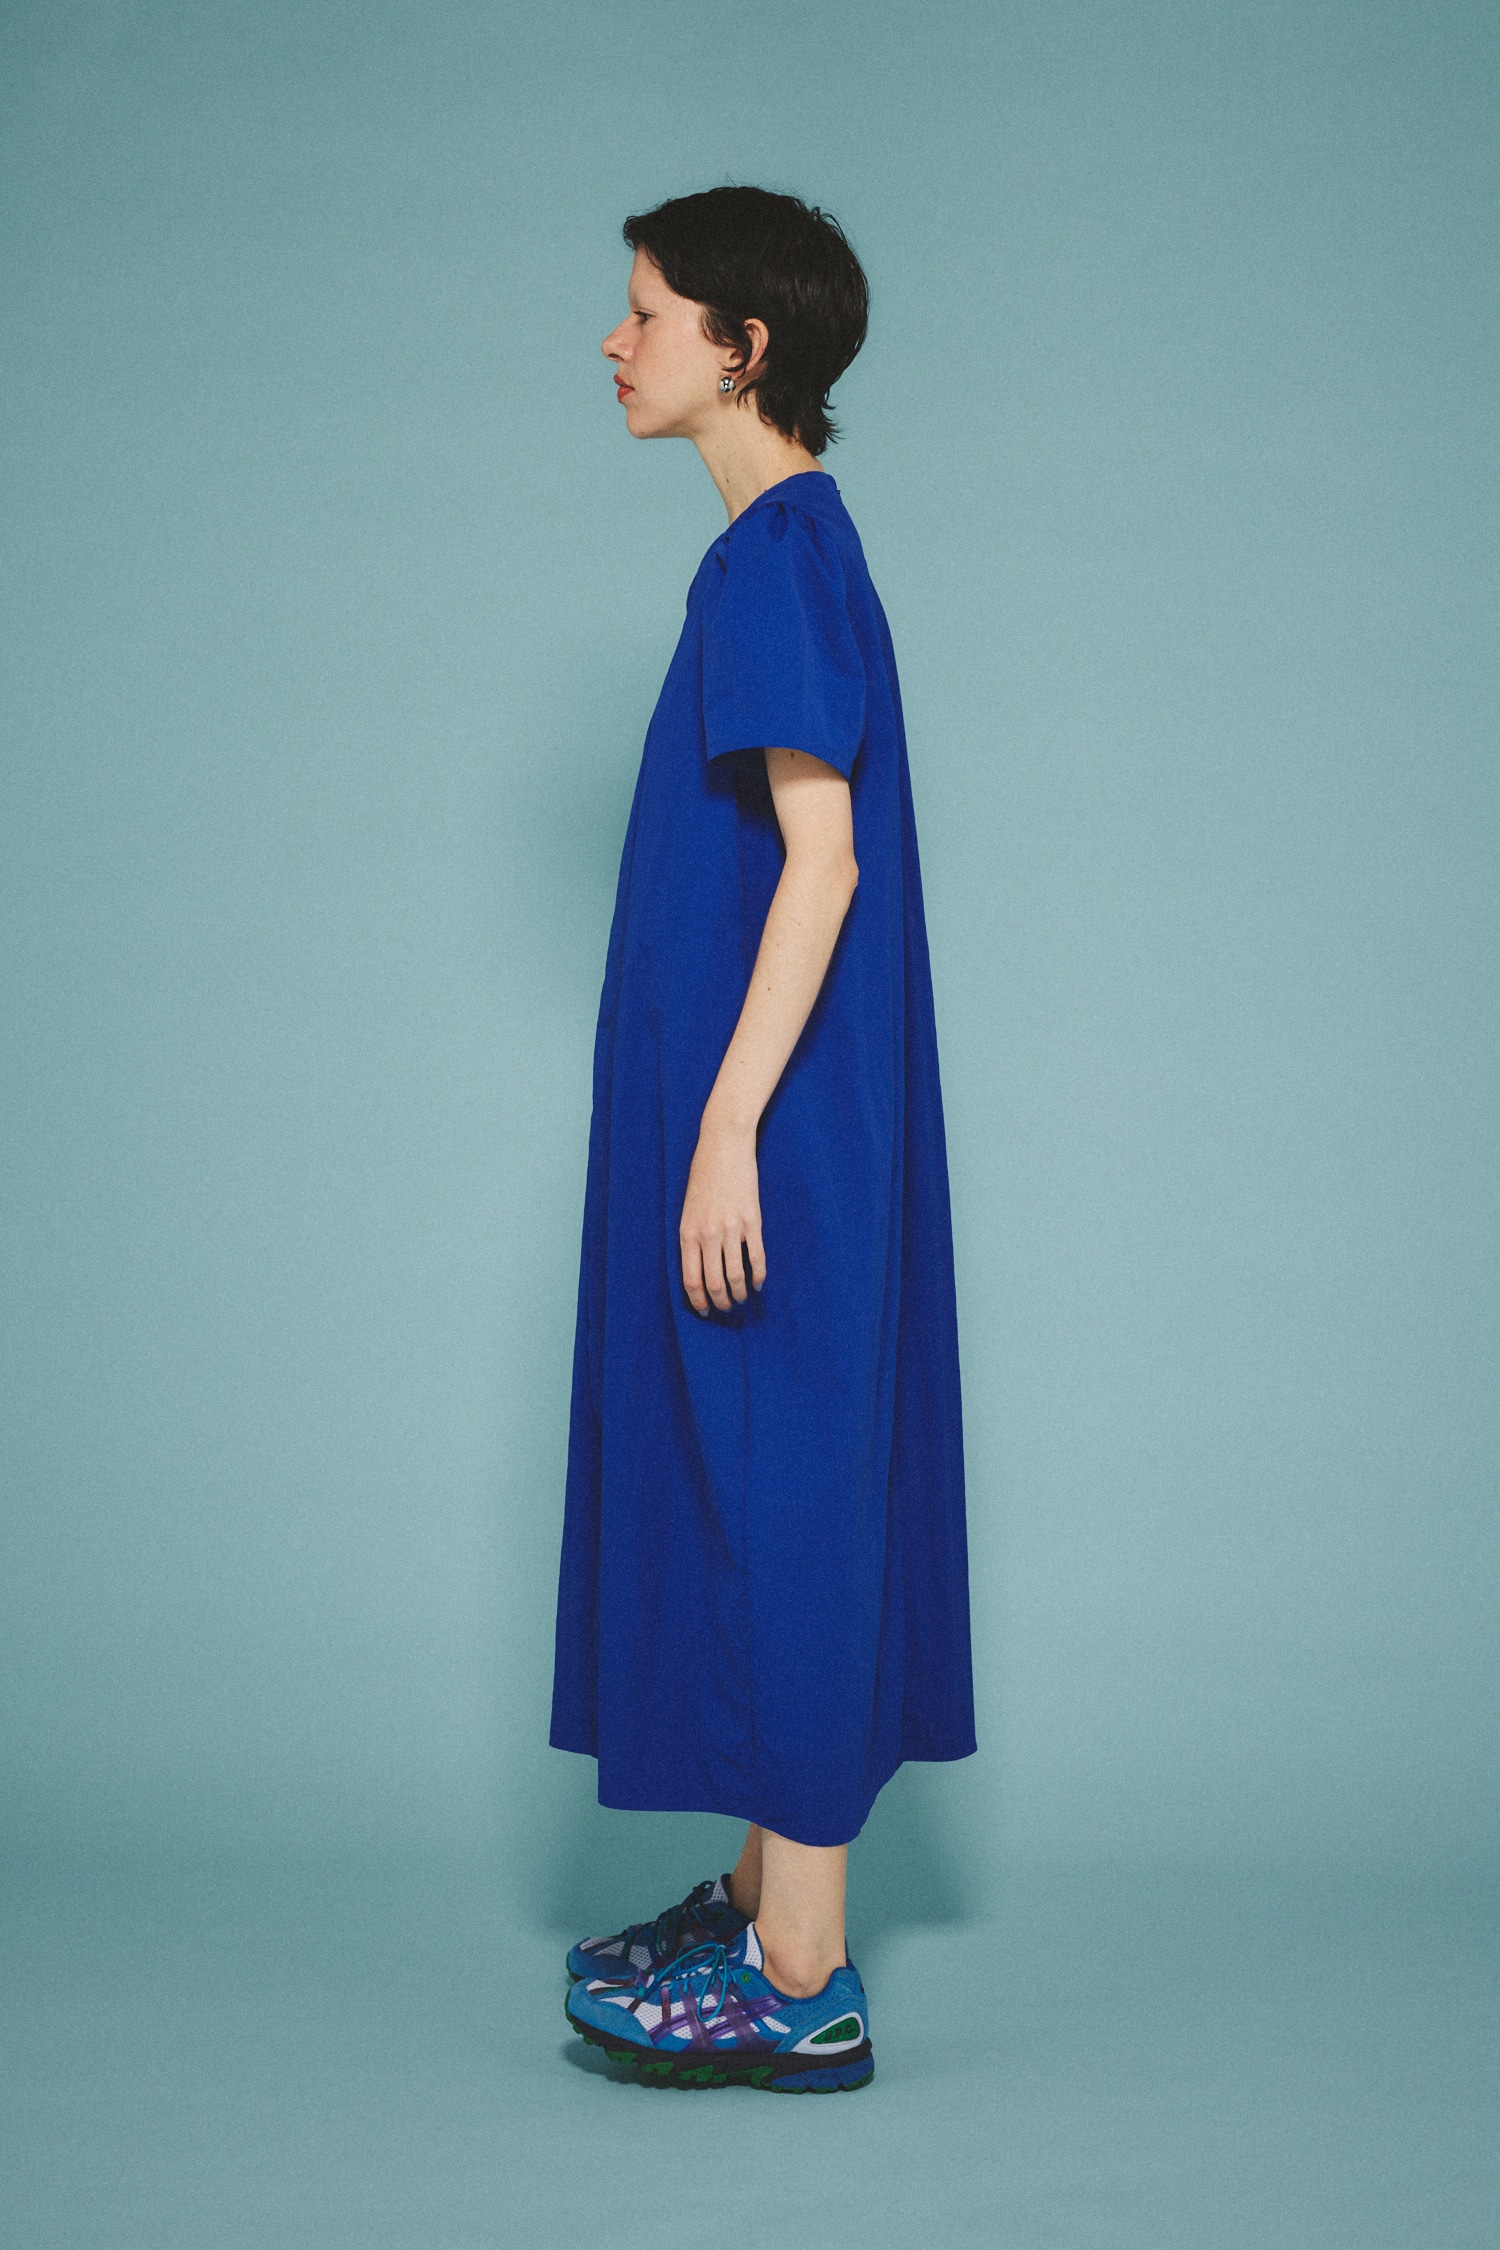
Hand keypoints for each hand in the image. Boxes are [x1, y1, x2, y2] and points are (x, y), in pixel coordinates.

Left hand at [679, 1112, 766, 1315]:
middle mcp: (708, 1234)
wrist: (723, 1146)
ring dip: (739, 1293)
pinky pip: (757, 1257)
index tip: (704, 1310)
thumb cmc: (703, 1175)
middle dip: (720, 1301)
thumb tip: (699, 1266)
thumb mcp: (688, 1208)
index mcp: (688, 1232)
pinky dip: (758, 1276)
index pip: (691, 1279)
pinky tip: (758, 1283)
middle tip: (726, 1307)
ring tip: (741, 1298)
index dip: (698, 1300)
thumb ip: (692, 1237)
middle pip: (714, 1283)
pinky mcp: (752, 1221)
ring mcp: (732, 1229)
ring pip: (736, 1275)